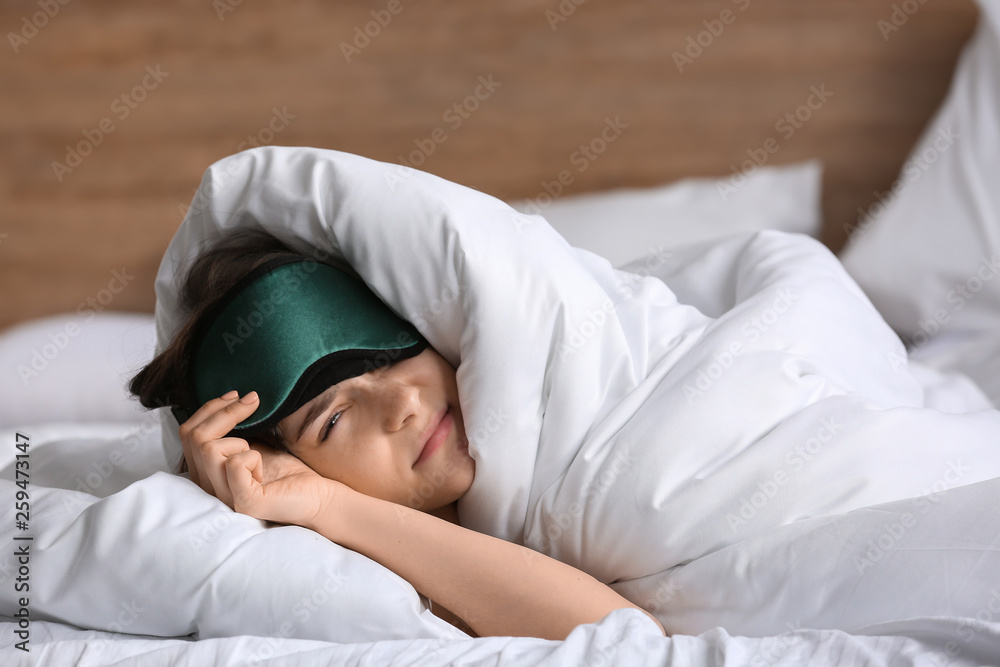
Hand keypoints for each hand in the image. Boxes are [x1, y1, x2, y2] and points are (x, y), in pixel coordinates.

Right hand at [177, 390, 340, 526]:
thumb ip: (235, 431)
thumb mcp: (253, 444)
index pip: (188, 434)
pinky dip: (251, 457)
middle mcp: (208, 488)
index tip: (235, 395)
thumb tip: (231, 398)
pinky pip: (234, 465)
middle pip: (193, 437)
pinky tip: (262, 469)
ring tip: (255, 448)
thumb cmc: (286, 472)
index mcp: (207, 473)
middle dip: (223, 411)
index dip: (209, 408)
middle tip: (252, 401)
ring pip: (207, 449)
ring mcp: (224, 498)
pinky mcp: (245, 503)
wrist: (316, 497)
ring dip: (236, 437)